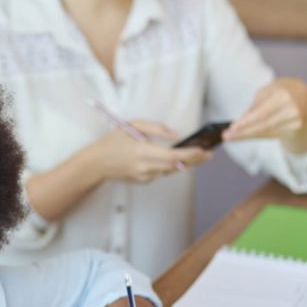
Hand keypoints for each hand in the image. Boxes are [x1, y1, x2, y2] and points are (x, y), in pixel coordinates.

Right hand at [91, 121, 210, 183]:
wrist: (97, 163)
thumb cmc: (114, 140)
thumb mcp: (132, 125)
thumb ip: (155, 128)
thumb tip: (176, 135)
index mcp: (142, 151)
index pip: (173, 156)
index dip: (190, 155)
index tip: (204, 151)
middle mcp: (145, 167)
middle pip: (176, 166)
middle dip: (194, 160)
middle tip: (209, 154)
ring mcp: (144, 176)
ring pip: (171, 170)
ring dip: (184, 163)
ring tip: (199, 156)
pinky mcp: (143, 181)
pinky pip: (161, 173)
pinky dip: (169, 166)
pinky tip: (176, 159)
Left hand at [223, 78, 306, 153]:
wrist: (303, 96)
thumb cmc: (279, 91)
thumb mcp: (266, 91)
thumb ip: (254, 106)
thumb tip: (240, 122)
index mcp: (283, 95)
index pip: (261, 113)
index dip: (246, 122)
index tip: (231, 128)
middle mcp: (291, 109)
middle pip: (263, 125)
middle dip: (243, 132)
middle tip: (227, 136)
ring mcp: (295, 121)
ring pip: (266, 132)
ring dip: (247, 135)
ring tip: (231, 137)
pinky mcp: (295, 129)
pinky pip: (271, 134)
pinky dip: (256, 135)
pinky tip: (245, 136)